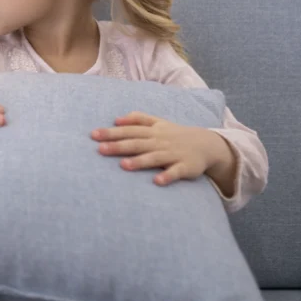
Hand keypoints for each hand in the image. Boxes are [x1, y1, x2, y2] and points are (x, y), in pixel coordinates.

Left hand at [91, 112, 234, 186]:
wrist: (207, 144)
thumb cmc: (174, 134)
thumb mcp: (157, 122)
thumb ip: (137, 119)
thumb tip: (116, 119)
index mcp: (152, 131)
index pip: (129, 131)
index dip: (111, 133)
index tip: (93, 135)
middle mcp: (160, 142)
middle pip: (137, 143)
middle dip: (119, 146)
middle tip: (100, 149)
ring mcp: (173, 154)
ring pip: (154, 157)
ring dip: (140, 161)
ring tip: (124, 166)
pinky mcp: (186, 167)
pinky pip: (176, 172)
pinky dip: (167, 176)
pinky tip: (157, 181)